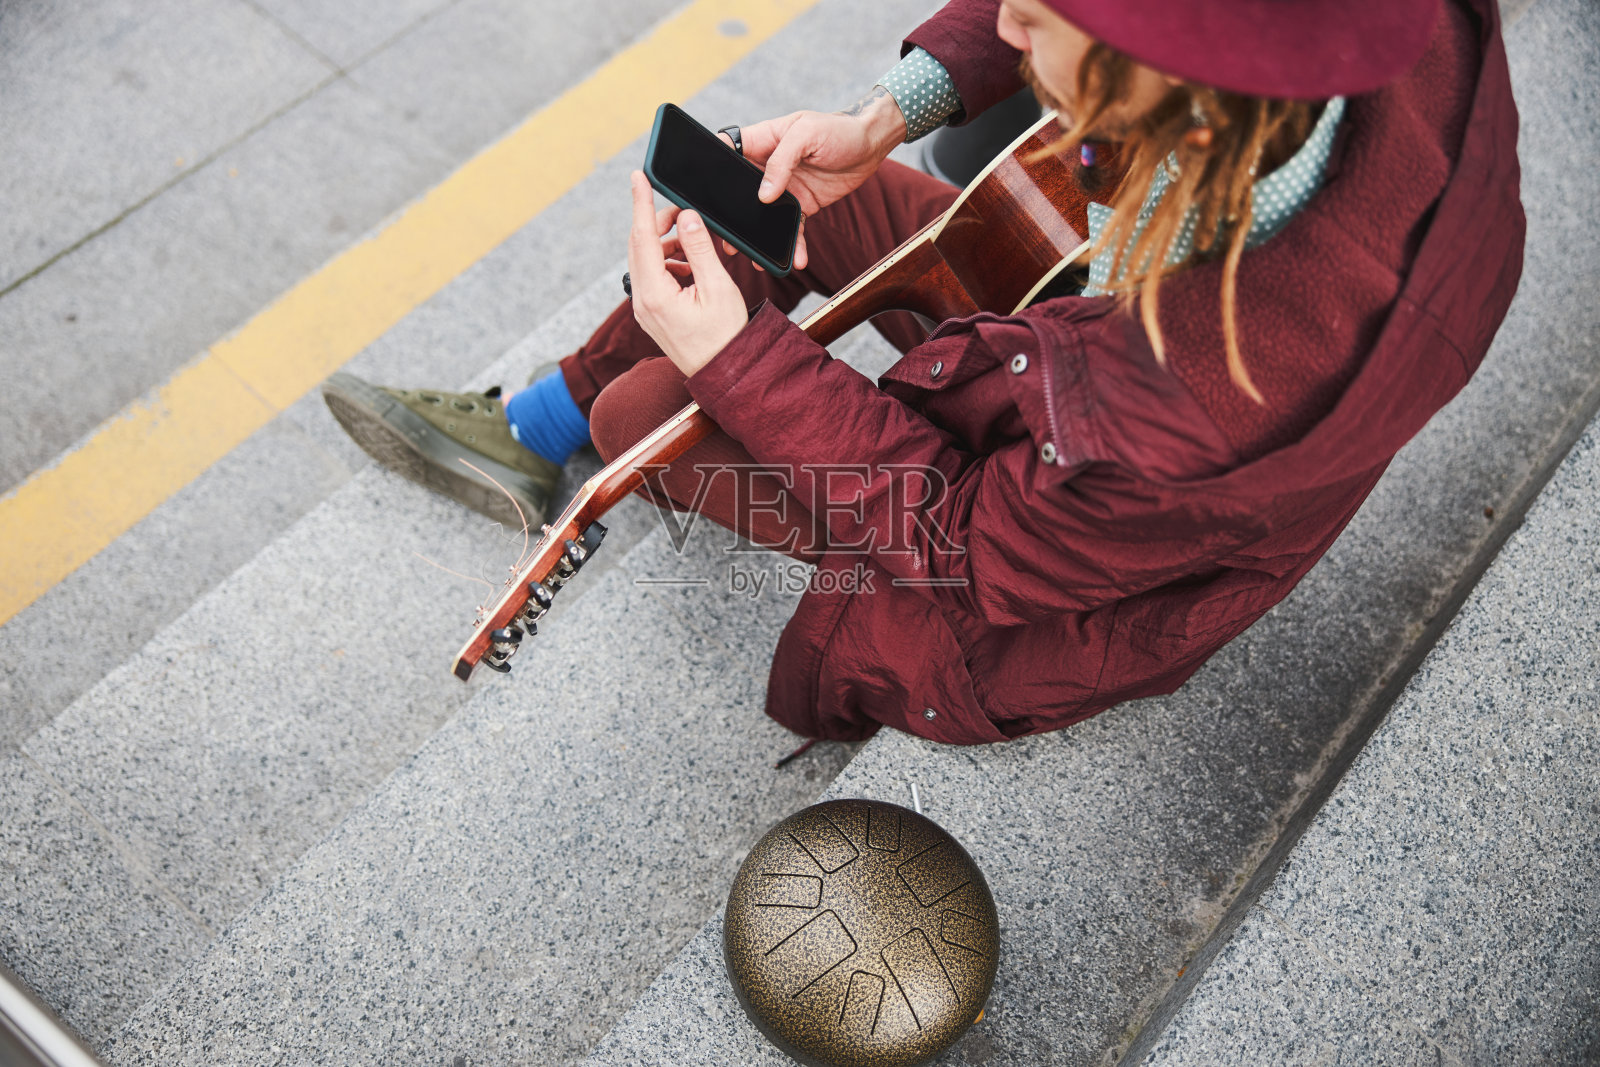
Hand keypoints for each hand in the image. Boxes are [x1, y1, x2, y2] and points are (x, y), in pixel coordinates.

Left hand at [627, 171, 748, 377]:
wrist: (725, 374)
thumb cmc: (726, 336)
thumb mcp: (717, 288)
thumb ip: (699, 249)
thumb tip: (687, 218)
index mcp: (655, 294)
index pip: (642, 237)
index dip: (640, 202)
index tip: (638, 176)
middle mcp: (641, 301)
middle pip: (639, 245)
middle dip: (658, 222)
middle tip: (683, 211)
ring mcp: (643, 308)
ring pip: (645, 260)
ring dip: (666, 244)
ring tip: (694, 243)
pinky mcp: (651, 312)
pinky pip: (652, 276)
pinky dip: (669, 262)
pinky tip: (691, 266)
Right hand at [718, 88, 906, 270]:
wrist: (871, 145)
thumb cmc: (837, 129)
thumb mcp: (806, 134)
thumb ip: (782, 161)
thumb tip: (764, 194)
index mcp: (762, 141)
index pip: (728, 153)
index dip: (714, 170)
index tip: (705, 194)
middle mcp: (768, 166)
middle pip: (741, 193)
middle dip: (733, 217)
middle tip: (727, 241)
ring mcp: (785, 188)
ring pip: (765, 217)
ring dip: (760, 239)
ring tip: (755, 260)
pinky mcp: (802, 205)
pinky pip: (793, 228)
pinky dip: (794, 246)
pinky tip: (796, 261)